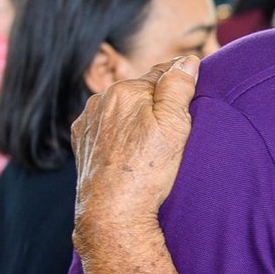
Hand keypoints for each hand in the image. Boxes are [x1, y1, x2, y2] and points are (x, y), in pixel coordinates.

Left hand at [72, 57, 198, 247]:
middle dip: (156, 102)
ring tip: (151, 144)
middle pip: (139, 92)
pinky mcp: (82, 142)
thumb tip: (187, 61)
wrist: (112, 212)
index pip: (161, 73)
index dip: (179, 82)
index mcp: (125, 91)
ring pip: (121, 110)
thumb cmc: (147, 170)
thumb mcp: (175, 126)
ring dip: (136, 117)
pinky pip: (105, 127)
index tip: (192, 91)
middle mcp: (101, 101)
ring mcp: (88, 122)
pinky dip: (119, 133)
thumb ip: (179, 87)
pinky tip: (130, 152)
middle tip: (175, 127)